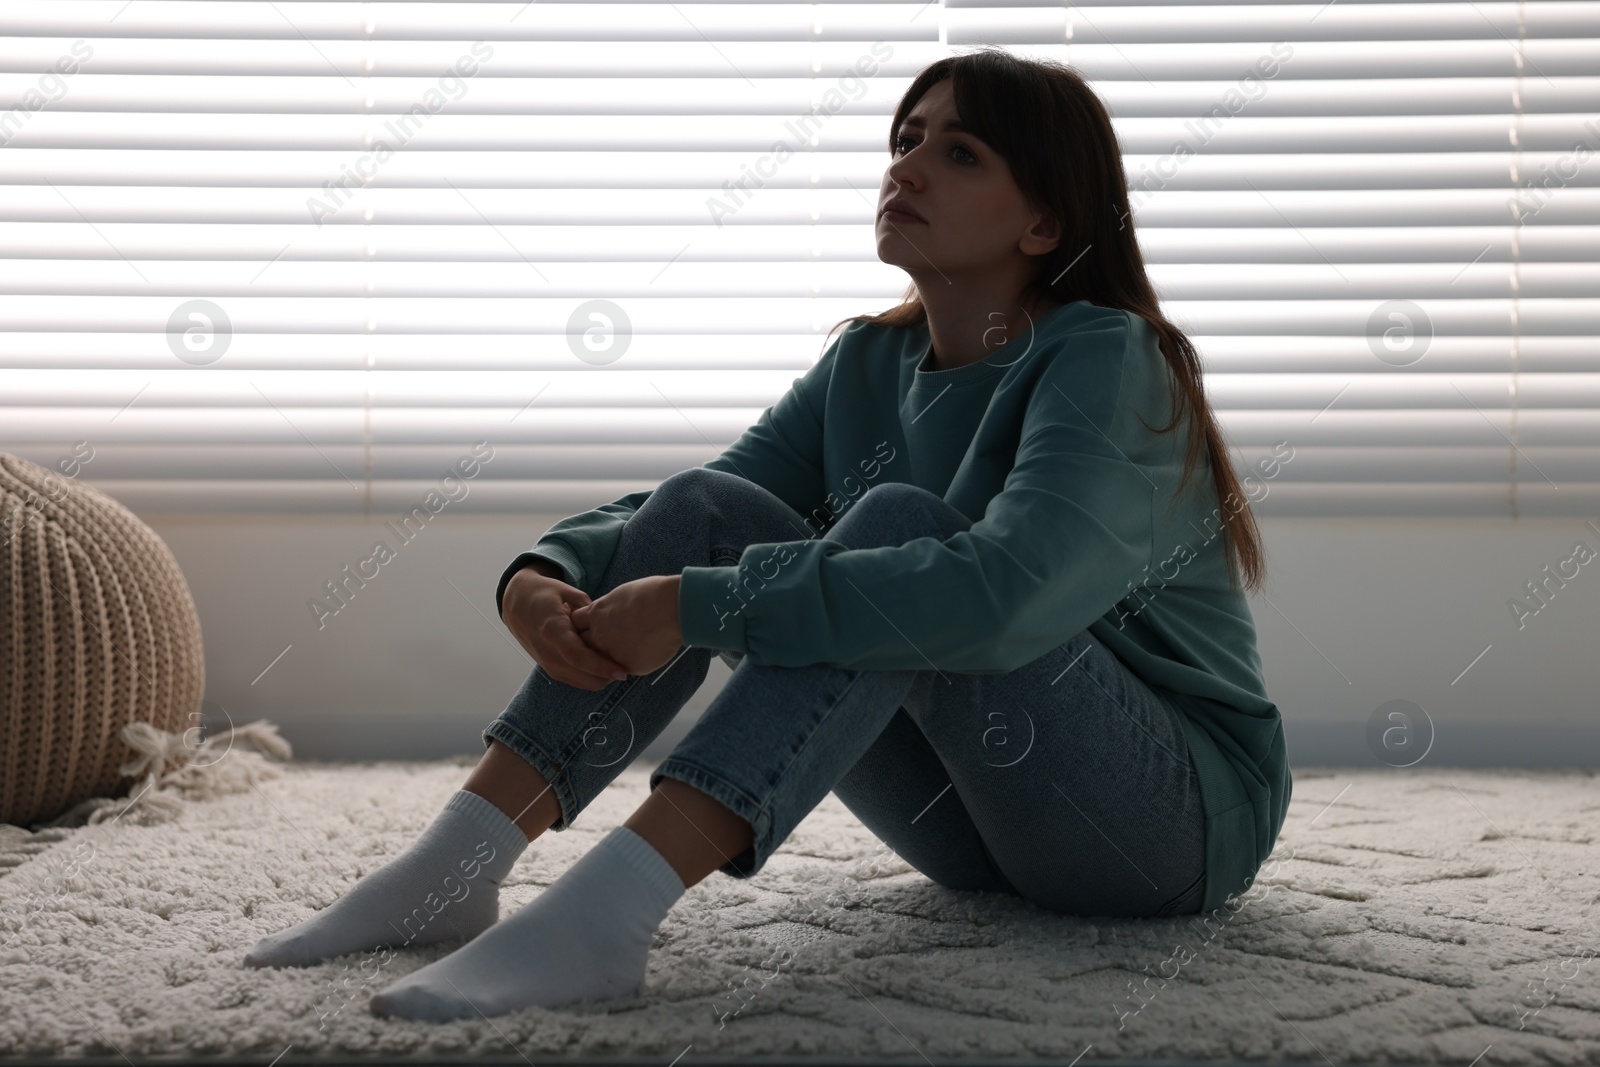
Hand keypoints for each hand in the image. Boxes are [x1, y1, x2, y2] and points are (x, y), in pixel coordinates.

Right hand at [500, 565, 630, 690]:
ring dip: (599, 679)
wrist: (517, 603)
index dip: (601, 667)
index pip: (578, 657)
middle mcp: (547, 651)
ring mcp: (545, 662)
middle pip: (580, 674)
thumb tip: (610, 622)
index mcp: (552, 630)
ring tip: (618, 669)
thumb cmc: (544, 594)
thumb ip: (588, 609)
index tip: (622, 671)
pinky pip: (572, 680)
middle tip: (628, 668)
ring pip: (577, 681)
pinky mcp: (547, 667)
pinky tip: (604, 670)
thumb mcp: (567, 592)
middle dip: (605, 677)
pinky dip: (589, 679)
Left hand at [569, 575, 683, 677]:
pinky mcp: (627, 667)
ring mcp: (611, 653)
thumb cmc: (652, 595)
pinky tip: (639, 657)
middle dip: (586, 646)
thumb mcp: (622, 595)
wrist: (670, 608)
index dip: (583, 624)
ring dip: (602, 662)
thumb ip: (610, 608)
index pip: (576, 622)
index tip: (591, 624)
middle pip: (581, 645)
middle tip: (600, 644)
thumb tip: (610, 615)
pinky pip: (620, 671)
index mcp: (597, 613)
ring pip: (597, 664)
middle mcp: (599, 635)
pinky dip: (625, 667)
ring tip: (617, 657)